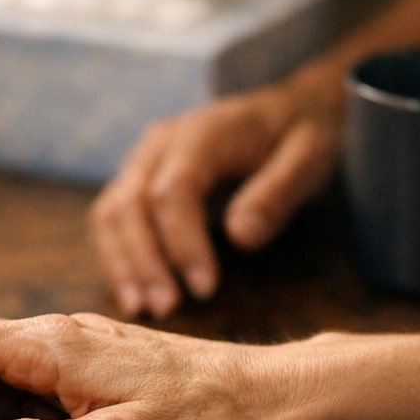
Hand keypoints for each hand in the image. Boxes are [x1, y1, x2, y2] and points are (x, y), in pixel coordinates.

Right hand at [90, 74, 342, 316]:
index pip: (174, 190)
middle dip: (144, 261)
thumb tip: (240, 236)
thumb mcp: (309, 158)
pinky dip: (117, 258)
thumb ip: (277, 193)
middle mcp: (161, 143)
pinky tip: (134, 295)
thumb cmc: (300, 136)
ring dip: (122, 264)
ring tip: (141, 309)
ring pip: (110, 213)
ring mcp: (144, 161)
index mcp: (204, 131)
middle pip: (130, 203)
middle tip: (168, 308)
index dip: (183, 242)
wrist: (288, 109)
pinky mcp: (138, 181)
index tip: (205, 288)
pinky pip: (112, 220)